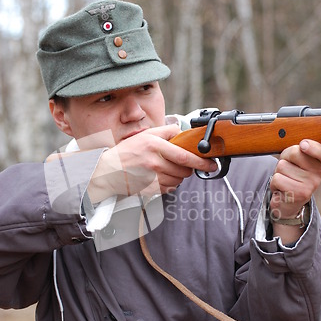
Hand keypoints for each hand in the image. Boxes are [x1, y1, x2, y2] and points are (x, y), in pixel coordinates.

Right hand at [88, 124, 216, 201]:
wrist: (109, 170)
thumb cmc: (127, 152)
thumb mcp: (146, 134)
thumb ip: (167, 132)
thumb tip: (184, 133)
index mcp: (155, 146)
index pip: (185, 156)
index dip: (202, 162)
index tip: (211, 164)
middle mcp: (154, 162)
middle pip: (185, 171)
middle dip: (189, 169)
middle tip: (185, 165)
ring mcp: (152, 178)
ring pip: (178, 181)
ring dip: (178, 176)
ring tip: (167, 169)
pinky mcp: (150, 189)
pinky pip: (170, 189)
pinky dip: (169, 184)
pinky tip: (160, 177)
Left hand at [269, 140, 320, 241]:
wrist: (288, 202)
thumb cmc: (290, 176)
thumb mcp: (294, 160)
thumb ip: (296, 150)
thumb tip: (303, 146)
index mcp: (320, 162)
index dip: (314, 147)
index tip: (304, 145)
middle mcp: (320, 173)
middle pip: (293, 153)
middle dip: (284, 161)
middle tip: (288, 172)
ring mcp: (311, 184)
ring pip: (282, 166)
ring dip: (277, 174)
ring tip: (285, 181)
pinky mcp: (300, 194)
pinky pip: (277, 179)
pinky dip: (274, 184)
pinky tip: (282, 190)